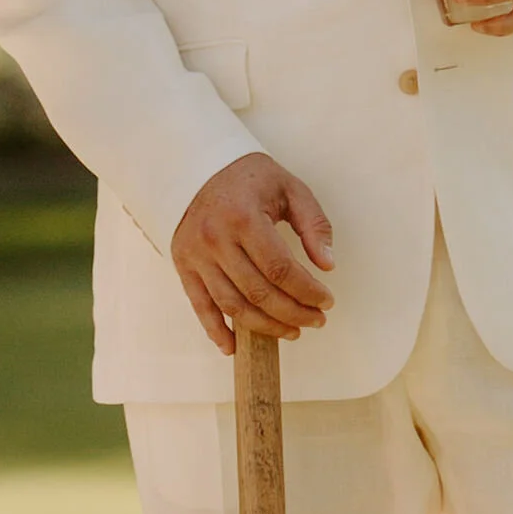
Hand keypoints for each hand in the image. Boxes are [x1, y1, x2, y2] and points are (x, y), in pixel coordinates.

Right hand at [171, 151, 335, 355]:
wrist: (198, 166)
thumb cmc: (250, 178)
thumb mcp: (290, 188)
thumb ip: (314, 225)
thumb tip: (328, 266)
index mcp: (244, 217)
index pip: (281, 269)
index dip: (307, 291)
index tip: (327, 301)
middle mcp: (216, 239)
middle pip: (258, 292)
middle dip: (293, 313)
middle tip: (316, 320)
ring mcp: (196, 255)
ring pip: (233, 305)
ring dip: (265, 326)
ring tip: (291, 331)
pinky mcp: (183, 265)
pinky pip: (200, 306)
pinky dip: (216, 331)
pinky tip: (235, 347)